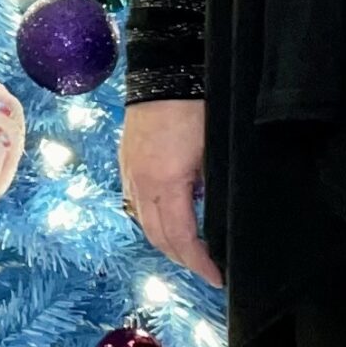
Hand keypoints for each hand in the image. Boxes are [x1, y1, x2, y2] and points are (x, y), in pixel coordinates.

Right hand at [121, 98, 219, 285]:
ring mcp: (130, 172)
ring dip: (166, 241)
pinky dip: (154, 219)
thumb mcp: (214, 151)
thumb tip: (218, 217)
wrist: (164, 70)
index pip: (181, 238)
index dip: (199, 262)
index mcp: (166, 183)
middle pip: (158, 237)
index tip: (216, 277)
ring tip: (190, 249)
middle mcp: (141, 183)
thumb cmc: (196, 106)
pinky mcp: (126, 161)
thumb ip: (212, 188)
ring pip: (144, 222)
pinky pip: (136, 203)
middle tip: (205, 268)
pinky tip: (171, 217)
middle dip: (182, 258)